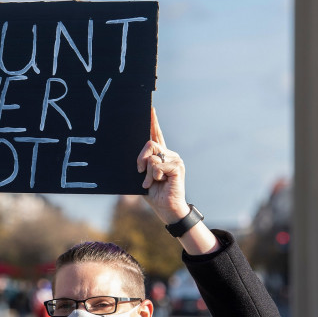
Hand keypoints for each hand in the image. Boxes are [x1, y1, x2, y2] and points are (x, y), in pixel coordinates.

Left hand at [137, 108, 189, 224]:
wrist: (166, 208)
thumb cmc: (154, 193)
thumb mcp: (143, 176)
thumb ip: (142, 163)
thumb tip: (139, 156)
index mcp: (161, 155)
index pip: (156, 135)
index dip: (153, 122)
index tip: (150, 108)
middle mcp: (169, 154)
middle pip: (149, 143)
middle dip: (140, 158)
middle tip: (139, 171)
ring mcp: (175, 159)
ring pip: (152, 155)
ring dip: (147, 172)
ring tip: (151, 182)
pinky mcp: (177, 166)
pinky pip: (158, 165)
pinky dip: (154, 176)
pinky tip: (160, 182)